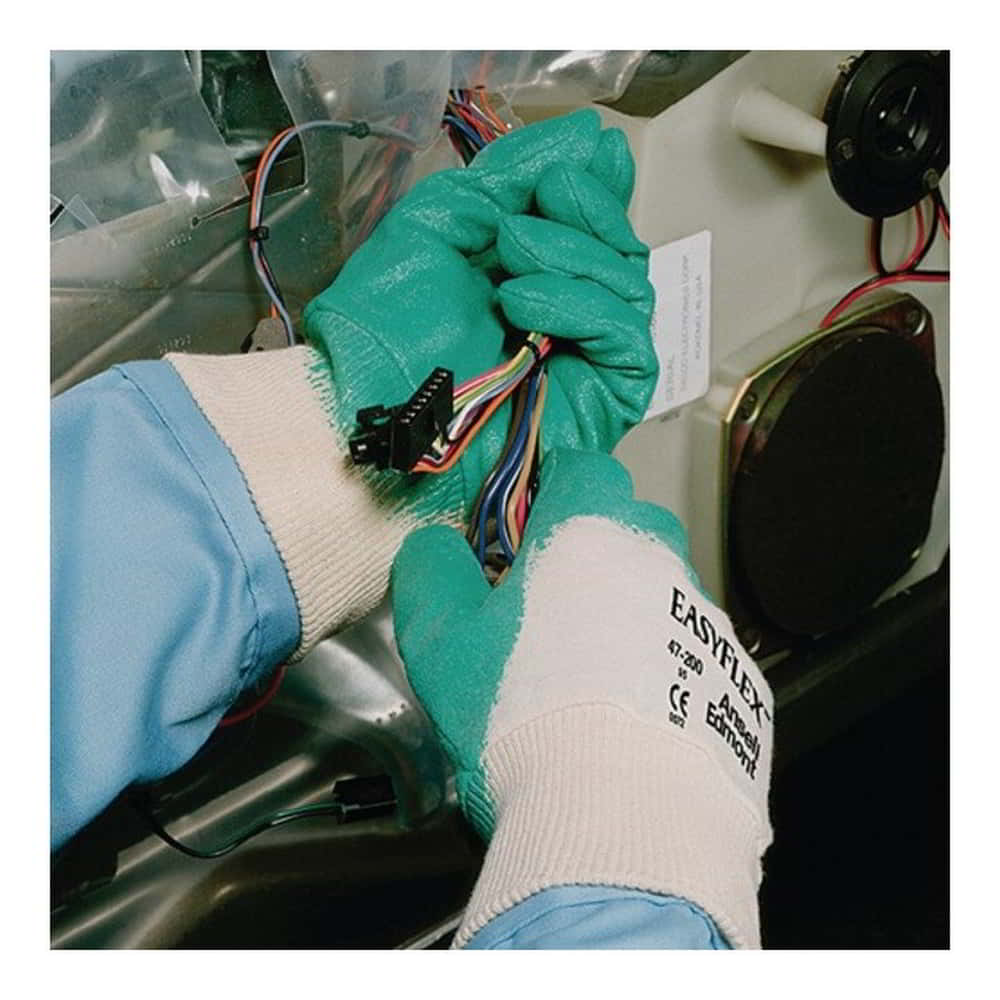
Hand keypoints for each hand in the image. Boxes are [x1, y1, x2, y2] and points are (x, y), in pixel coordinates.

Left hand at [304, 109, 656, 519]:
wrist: (367, 402)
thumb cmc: (387, 321)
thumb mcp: (443, 220)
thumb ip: (513, 177)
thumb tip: (588, 135)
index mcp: (531, 270)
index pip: (596, 220)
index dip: (596, 185)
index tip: (579, 158)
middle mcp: (566, 312)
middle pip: (622, 248)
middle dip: (582, 214)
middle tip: (524, 215)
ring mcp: (588, 357)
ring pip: (630, 285)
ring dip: (569, 256)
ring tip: (508, 259)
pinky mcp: (606, 396)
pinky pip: (626, 335)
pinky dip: (578, 305)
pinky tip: (521, 303)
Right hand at [391, 448, 773, 947]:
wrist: (623, 815)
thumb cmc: (522, 712)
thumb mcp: (442, 639)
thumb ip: (431, 572)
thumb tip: (437, 545)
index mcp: (589, 532)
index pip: (582, 466)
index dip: (552, 485)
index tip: (527, 525)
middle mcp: (659, 559)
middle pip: (631, 524)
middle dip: (595, 547)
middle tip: (552, 604)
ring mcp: (704, 619)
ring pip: (666, 588)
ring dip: (634, 608)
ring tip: (595, 671)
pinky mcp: (736, 680)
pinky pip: (694, 651)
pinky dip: (667, 666)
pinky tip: (637, 716)